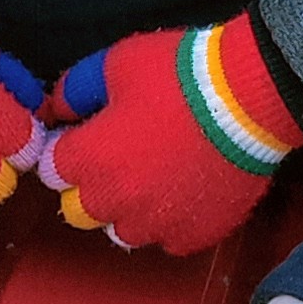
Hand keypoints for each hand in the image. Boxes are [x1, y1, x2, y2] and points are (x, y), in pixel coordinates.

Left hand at [39, 15, 302, 255]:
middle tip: (120, 156)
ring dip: (129, 209)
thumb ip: (74, 89)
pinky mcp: (194, 234)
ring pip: (123, 231)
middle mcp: (115, 202)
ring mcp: (157, 223)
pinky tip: (185, 189)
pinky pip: (169, 240)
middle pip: (80, 210)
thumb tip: (56, 109)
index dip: (67, 151)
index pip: (52, 170)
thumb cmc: (179, 74)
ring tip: (155, 176)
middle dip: (90, 186)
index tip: (87, 136)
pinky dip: (171, 220)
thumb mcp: (116, 63)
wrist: (250, 98)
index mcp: (88, 160)